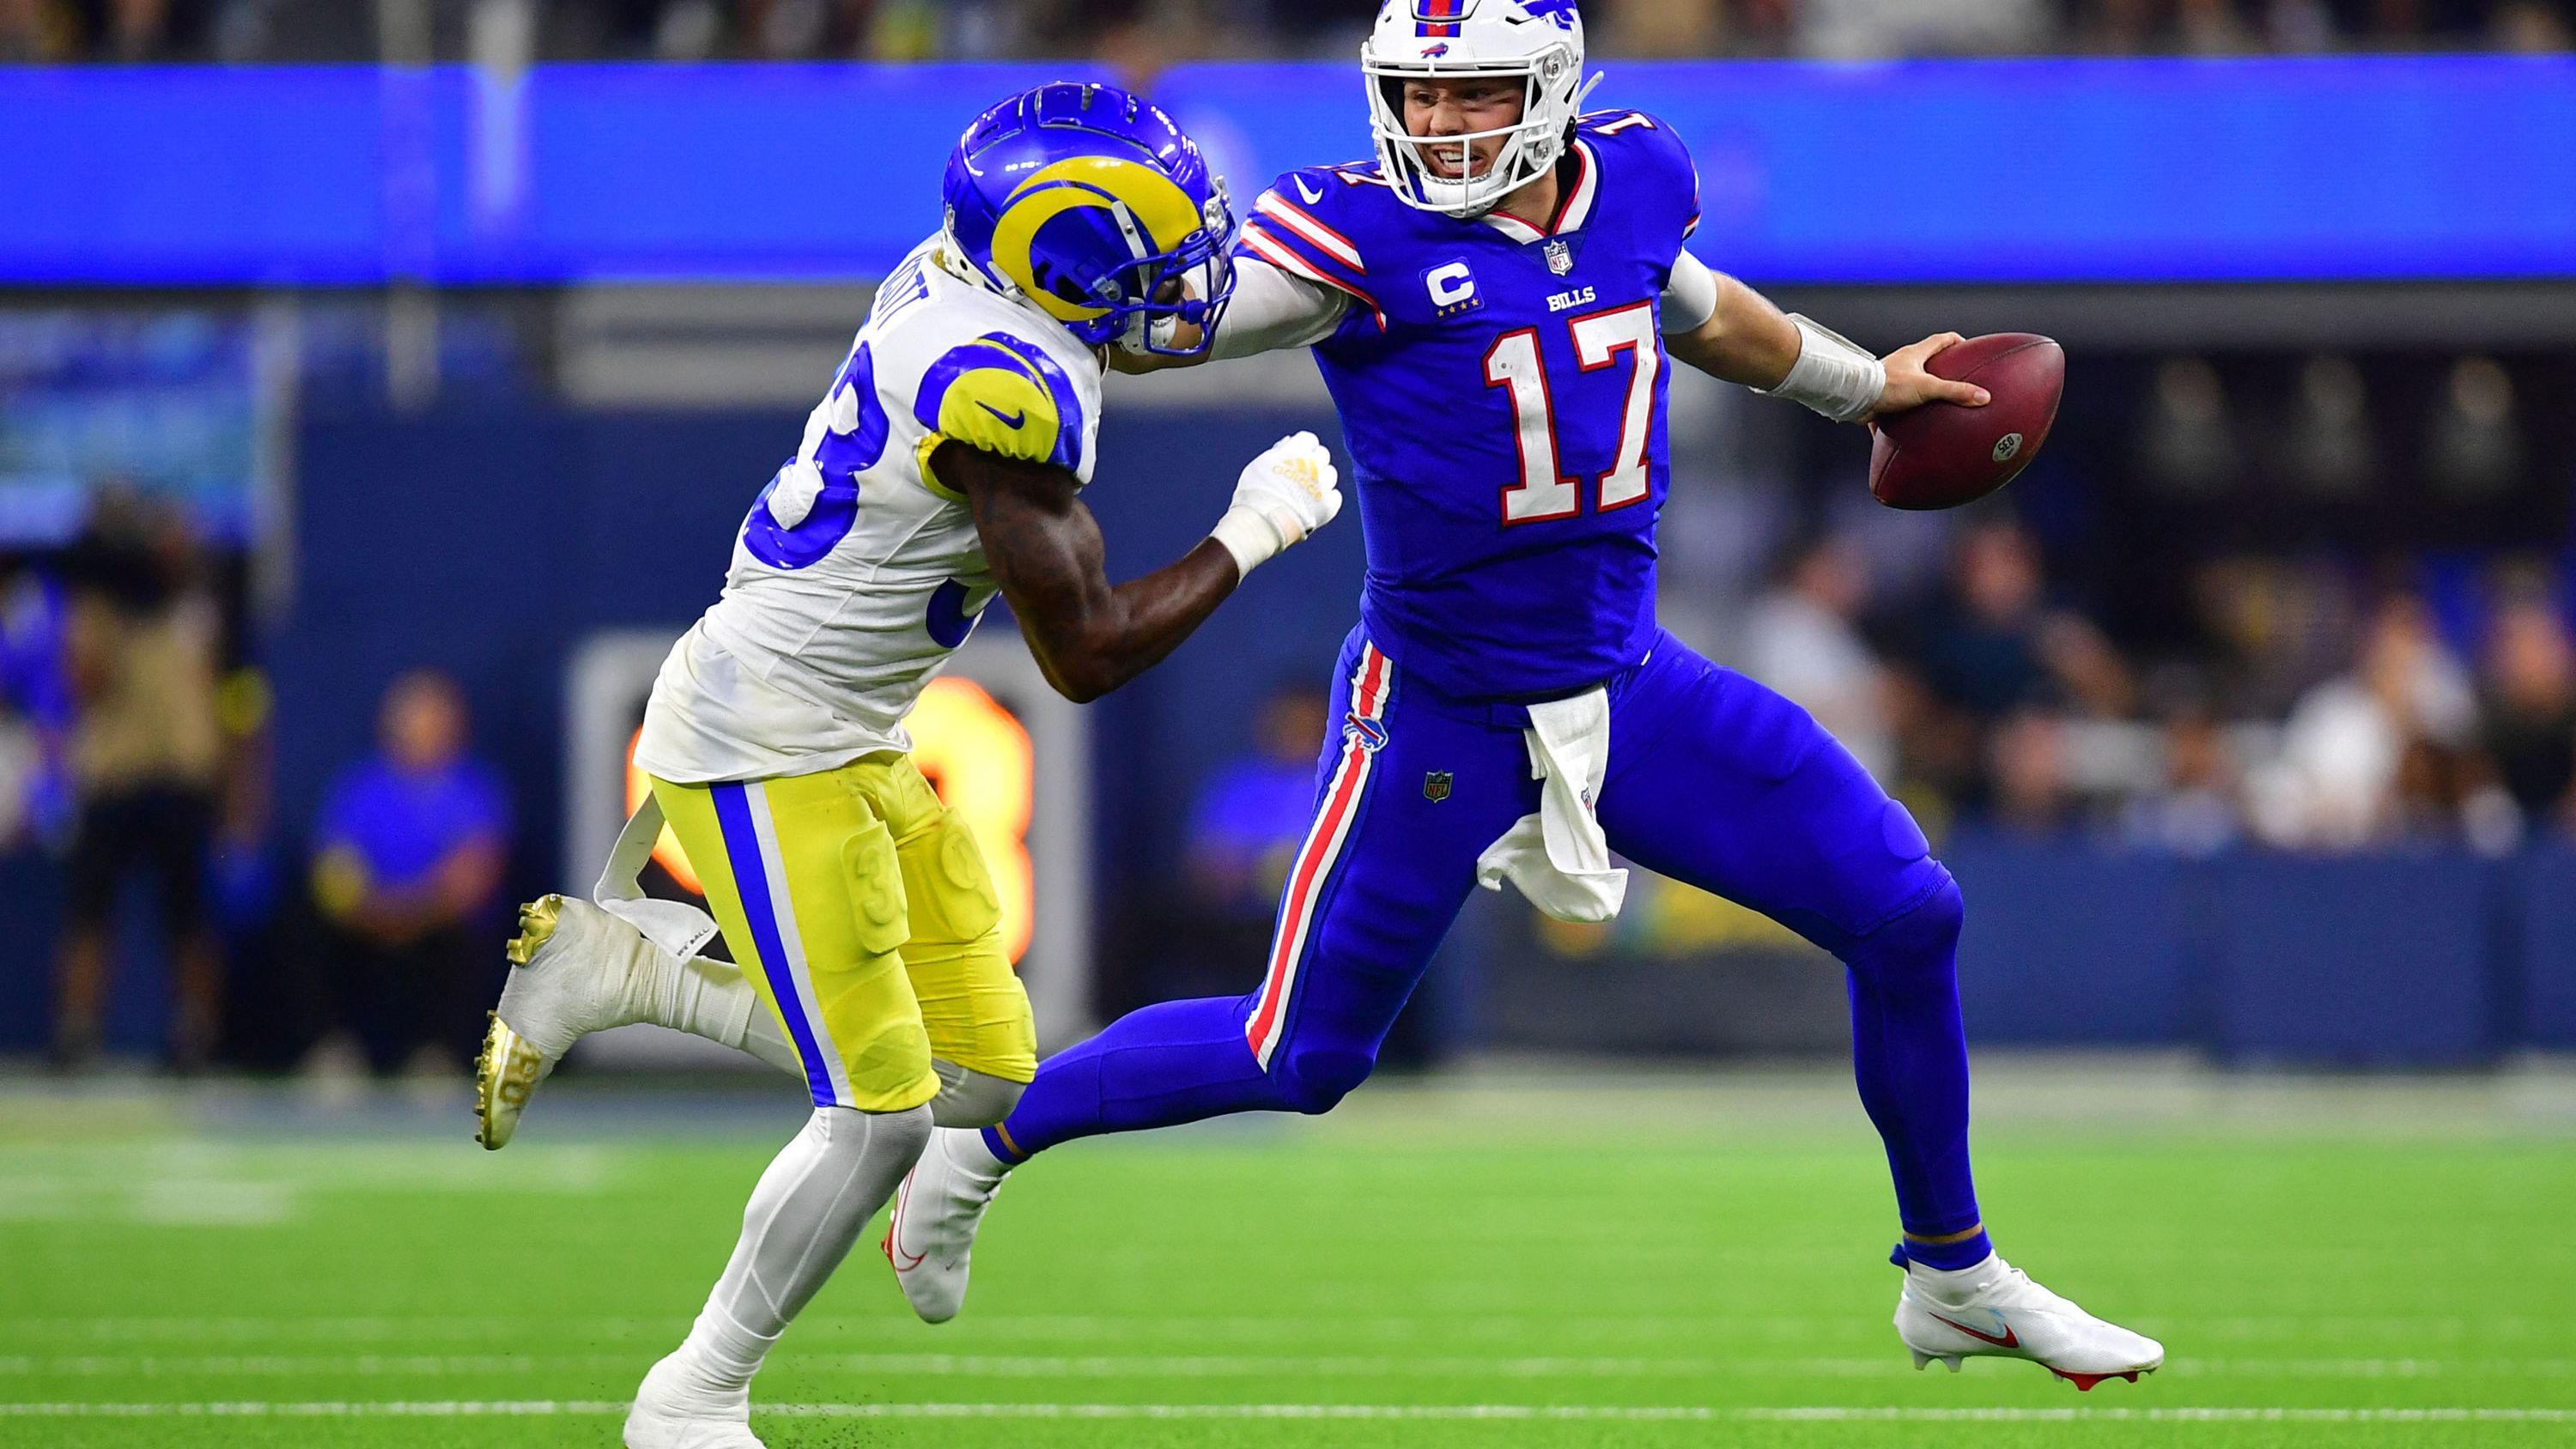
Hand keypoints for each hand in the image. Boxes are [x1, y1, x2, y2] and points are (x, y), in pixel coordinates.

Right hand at [1210, 430, 1342, 577]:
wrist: (1263, 522)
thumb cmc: (1255, 494)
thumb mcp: (1261, 465)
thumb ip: (1278, 453)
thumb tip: (1288, 444)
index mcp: (1296, 450)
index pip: (1309, 439)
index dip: (1303, 448)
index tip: (1297, 457)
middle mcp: (1313, 464)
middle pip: (1322, 455)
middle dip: (1313, 462)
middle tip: (1302, 474)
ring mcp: (1323, 484)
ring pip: (1331, 474)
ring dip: (1321, 480)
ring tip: (1306, 492)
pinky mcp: (1329, 504)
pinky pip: (1335, 496)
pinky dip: (1327, 500)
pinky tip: (1313, 505)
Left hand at [1866, 333, 1990, 424]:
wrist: (1856, 397)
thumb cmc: (1888, 386)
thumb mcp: (1927, 387)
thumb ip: (1955, 392)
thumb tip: (1983, 397)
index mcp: (1915, 354)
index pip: (1942, 339)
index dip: (1957, 342)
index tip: (1969, 349)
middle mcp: (1902, 363)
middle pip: (1927, 360)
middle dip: (1942, 369)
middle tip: (1958, 381)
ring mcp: (1891, 379)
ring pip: (1912, 383)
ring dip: (1923, 393)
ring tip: (1938, 406)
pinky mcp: (1882, 396)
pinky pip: (1897, 404)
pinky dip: (1906, 414)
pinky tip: (1913, 429)